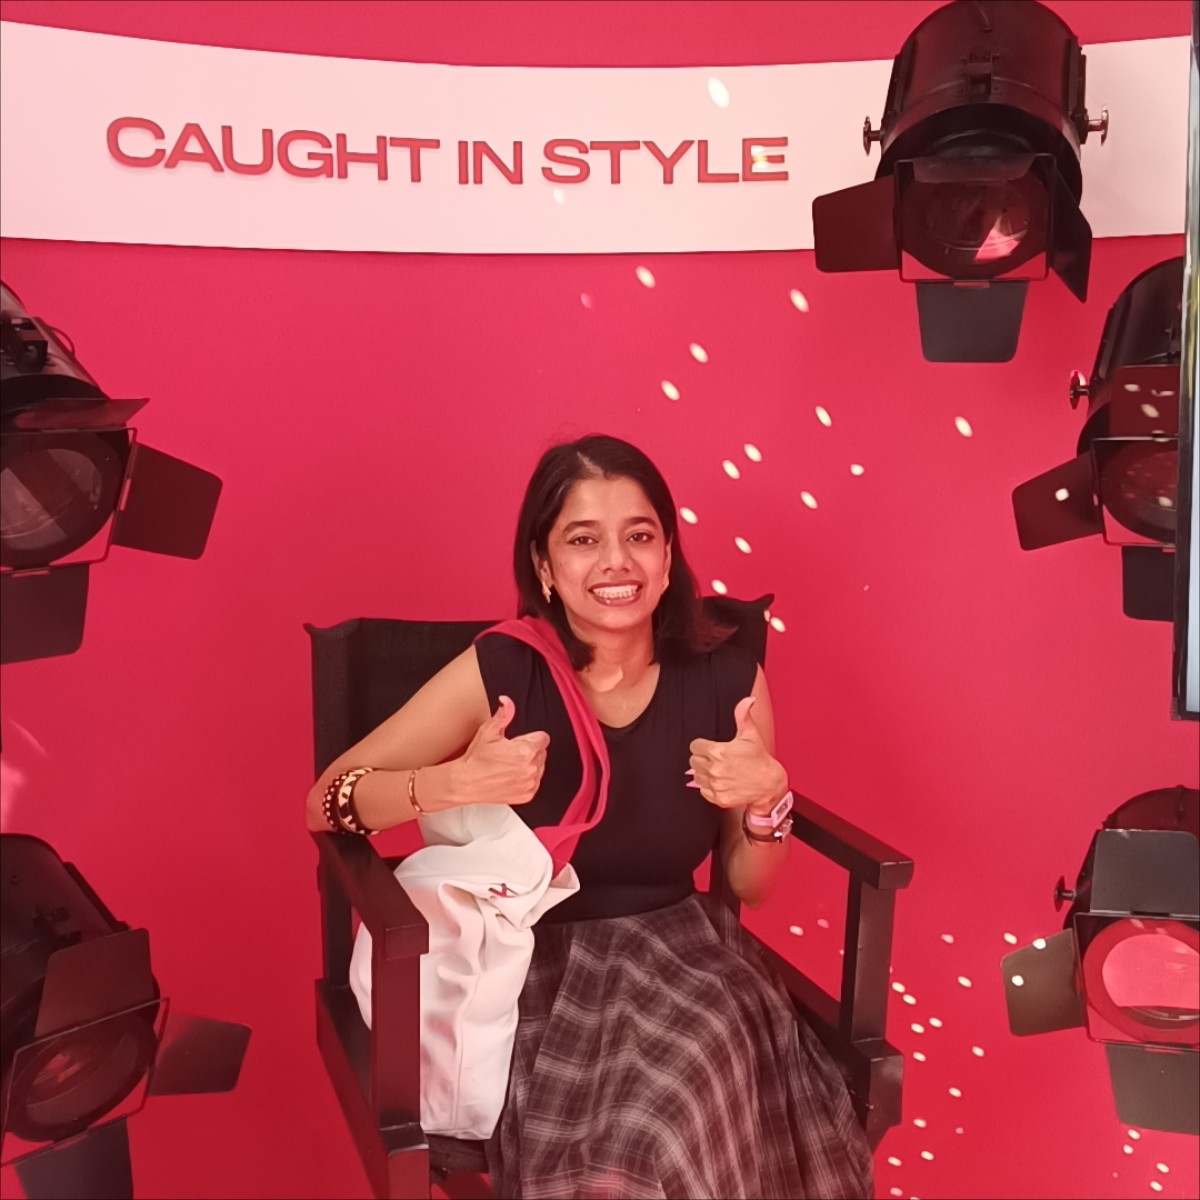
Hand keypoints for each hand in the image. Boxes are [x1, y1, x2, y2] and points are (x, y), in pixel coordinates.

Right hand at [454, 695, 549, 806]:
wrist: (466, 782)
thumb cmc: (476, 759)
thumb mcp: (488, 732)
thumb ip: (503, 715)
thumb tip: (507, 701)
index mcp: (526, 751)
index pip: (543, 738)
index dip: (531, 738)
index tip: (520, 741)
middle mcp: (531, 768)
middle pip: (542, 753)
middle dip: (530, 750)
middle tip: (511, 753)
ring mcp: (529, 783)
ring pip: (539, 768)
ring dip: (529, 765)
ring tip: (509, 765)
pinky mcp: (527, 795)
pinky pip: (535, 783)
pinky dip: (526, 779)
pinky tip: (511, 776)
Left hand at [688, 696, 786, 813]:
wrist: (769, 784)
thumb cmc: (759, 759)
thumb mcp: (751, 735)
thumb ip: (743, 715)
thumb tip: (747, 700)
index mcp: (719, 751)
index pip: (694, 746)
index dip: (702, 746)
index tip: (710, 748)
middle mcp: (715, 769)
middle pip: (693, 761)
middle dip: (702, 758)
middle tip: (716, 759)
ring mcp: (716, 785)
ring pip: (696, 776)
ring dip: (704, 773)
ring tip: (719, 770)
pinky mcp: (718, 798)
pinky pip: (703, 790)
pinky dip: (709, 787)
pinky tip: (721, 781)